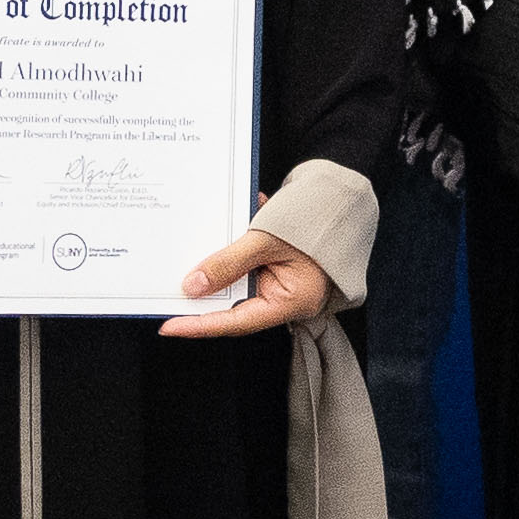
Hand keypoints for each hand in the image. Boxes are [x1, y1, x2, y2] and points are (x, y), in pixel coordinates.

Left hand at [160, 216, 338, 339]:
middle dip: (207, 290)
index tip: (170, 326)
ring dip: (224, 259)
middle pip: (237, 302)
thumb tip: (193, 286)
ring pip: (242, 278)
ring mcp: (287, 278)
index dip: (201, 324)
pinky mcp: (283, 260)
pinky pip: (253, 259)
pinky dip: (241, 241)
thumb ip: (228, 264)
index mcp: (292, 301)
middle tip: (172, 285)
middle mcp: (289, 295)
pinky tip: (244, 214)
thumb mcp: (266, 240)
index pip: (237, 321)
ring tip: (208, 239)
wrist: (348, 192)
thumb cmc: (319, 217)